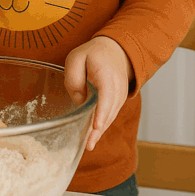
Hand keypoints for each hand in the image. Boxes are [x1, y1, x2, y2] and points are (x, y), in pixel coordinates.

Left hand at [64, 36, 133, 151]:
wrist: (116, 51)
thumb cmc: (94, 54)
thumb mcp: (76, 58)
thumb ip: (74, 78)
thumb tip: (80, 101)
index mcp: (107, 75)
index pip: (107, 96)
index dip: (102, 112)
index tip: (97, 126)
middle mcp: (118, 88)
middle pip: (109, 111)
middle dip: (98, 129)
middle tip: (87, 145)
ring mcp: (120, 96)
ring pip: (110, 116)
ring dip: (100, 131)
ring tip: (88, 145)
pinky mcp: (118, 101)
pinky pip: (110, 115)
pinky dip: (102, 126)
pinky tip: (93, 137)